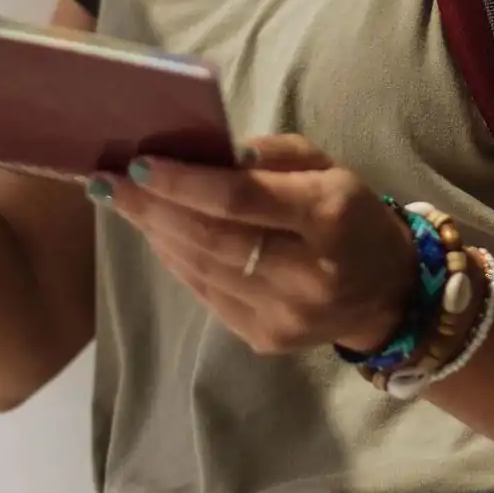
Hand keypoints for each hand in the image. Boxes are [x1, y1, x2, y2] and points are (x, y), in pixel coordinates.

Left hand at [96, 137, 420, 357]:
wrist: (387, 294)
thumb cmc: (351, 215)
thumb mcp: (328, 167)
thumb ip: (273, 155)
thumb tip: (210, 153)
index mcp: (327, 216)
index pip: (238, 199)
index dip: (181, 182)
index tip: (136, 163)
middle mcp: (306, 272)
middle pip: (209, 237)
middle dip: (150, 207)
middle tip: (106, 182)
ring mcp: (284, 314)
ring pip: (200, 268)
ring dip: (156, 233)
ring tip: (125, 203)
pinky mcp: (265, 339)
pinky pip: (205, 294)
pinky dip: (177, 261)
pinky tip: (158, 236)